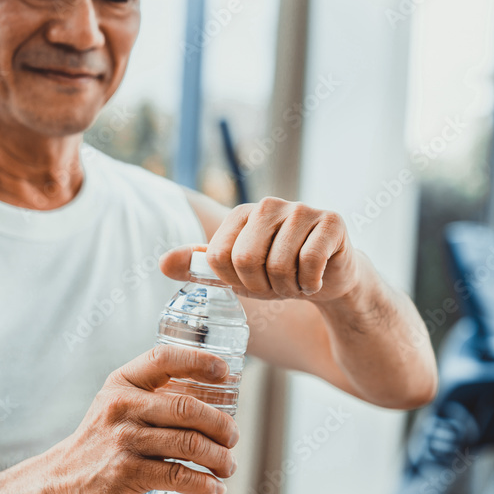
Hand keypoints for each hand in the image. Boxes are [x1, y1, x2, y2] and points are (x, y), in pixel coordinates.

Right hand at [47, 345, 239, 493]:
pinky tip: (214, 489)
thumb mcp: (119, 403)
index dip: (199, 361)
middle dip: (221, 425)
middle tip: (233, 438)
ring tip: (228, 466)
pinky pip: (179, 476)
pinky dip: (204, 485)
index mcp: (123, 383)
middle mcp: (122, 407)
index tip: (225, 374)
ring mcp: (124, 440)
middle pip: (187, 408)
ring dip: (219, 458)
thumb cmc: (106, 438)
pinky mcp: (127, 474)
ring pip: (189, 444)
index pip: (164, 359)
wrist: (64, 479)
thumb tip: (217, 394)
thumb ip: (155, 394)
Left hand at [161, 197, 360, 302]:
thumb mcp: (236, 273)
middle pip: (246, 260)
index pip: (218, 257)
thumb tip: (162, 263)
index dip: (235, 283)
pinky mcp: (331, 221)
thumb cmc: (280, 273)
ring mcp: (302, 210)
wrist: (331, 277)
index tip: (253, 282)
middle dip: (262, 287)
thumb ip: (200, 266)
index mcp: (242, 214)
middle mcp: (269, 205)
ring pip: (279, 266)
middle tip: (278, 287)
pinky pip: (309, 263)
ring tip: (298, 282)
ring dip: (289, 288)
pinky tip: (316, 280)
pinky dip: (311, 283)